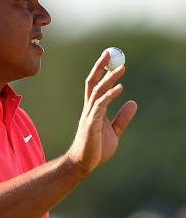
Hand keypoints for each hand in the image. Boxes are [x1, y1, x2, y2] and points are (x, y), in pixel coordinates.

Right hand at [67, 50, 136, 175]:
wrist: (84, 164)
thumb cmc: (95, 150)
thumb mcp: (114, 131)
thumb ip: (122, 117)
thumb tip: (133, 102)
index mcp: (93, 110)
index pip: (95, 86)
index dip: (101, 72)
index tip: (109, 59)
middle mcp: (89, 109)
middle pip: (93, 83)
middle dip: (100, 67)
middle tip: (110, 53)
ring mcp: (89, 115)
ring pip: (98, 91)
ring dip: (109, 78)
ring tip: (122, 68)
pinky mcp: (92, 124)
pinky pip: (101, 105)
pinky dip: (110, 95)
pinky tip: (120, 89)